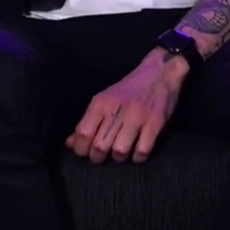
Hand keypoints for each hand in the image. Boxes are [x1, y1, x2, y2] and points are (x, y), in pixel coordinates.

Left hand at [67, 49, 187, 163]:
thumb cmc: (129, 89)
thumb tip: (70, 144)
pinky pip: (142, 151)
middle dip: (98, 158)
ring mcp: (137, 117)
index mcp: (101, 103)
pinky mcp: (155, 123)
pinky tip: (137, 153)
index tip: (86, 152)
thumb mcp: (104, 100)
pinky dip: (137, 158)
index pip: (82, 134)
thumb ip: (88, 122)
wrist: (160, 72)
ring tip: (121, 153)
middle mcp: (117, 109)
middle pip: (99, 147)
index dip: (81, 149)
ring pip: (119, 151)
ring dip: (118, 158)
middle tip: (103, 156)